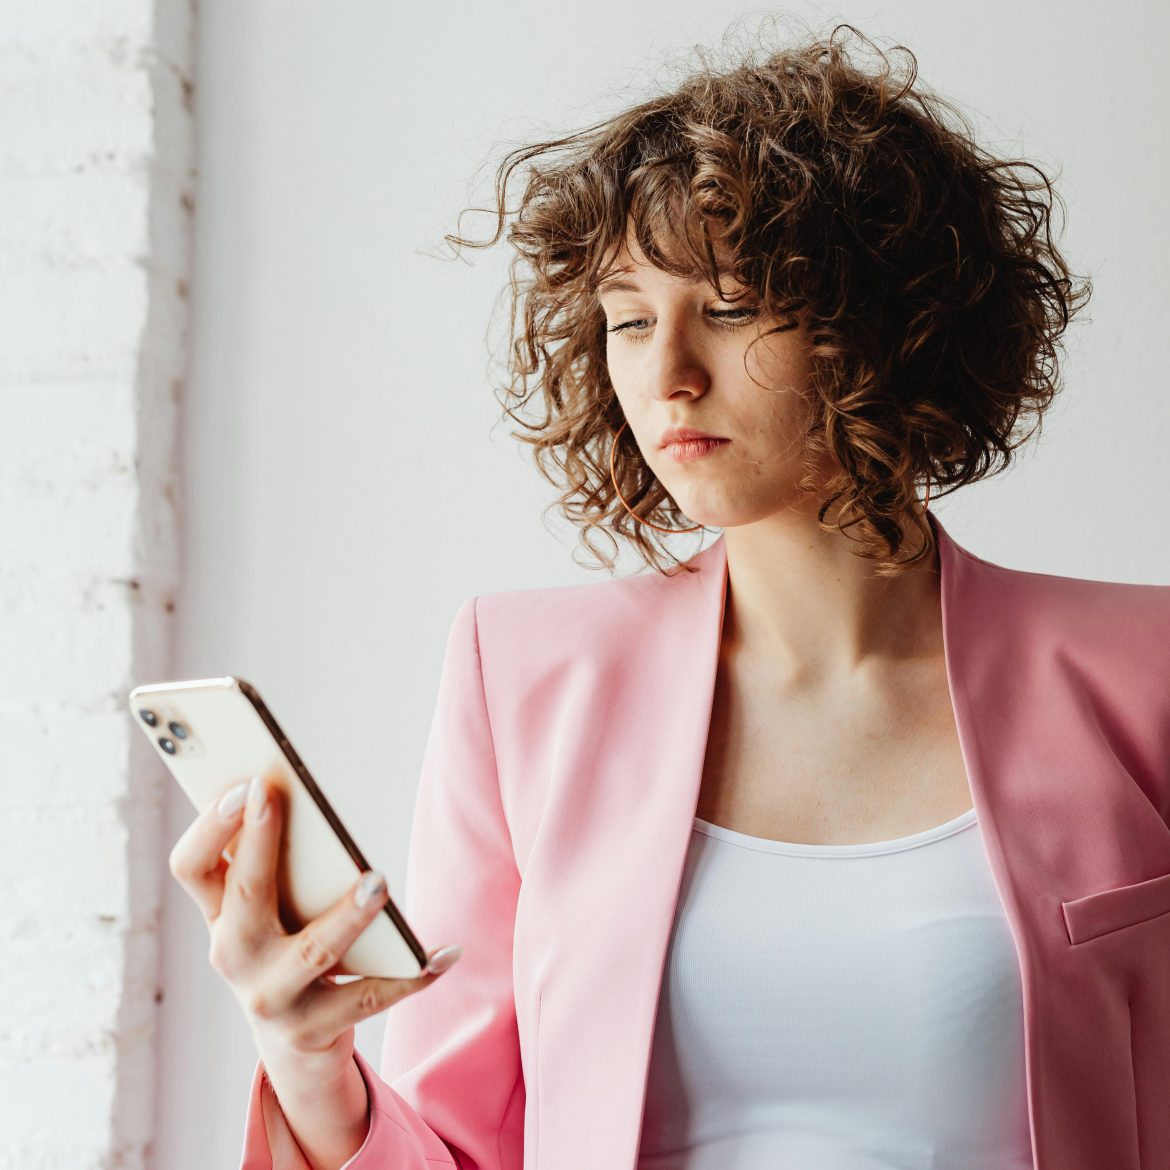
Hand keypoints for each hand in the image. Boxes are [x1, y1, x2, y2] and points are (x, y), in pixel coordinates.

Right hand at [168, 772, 460, 1080]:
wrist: (293, 1045)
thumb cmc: (286, 948)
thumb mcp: (266, 912)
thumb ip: (271, 863)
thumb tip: (292, 787)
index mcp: (218, 916)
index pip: (191, 867)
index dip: (210, 826)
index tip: (246, 783)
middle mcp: (234, 956)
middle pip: (243, 894)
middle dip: (259, 844)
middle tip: (280, 795)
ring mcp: (272, 997)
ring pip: (313, 951)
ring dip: (347, 915)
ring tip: (378, 882)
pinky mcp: (314, 1028)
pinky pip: (371, 996)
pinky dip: (414, 974)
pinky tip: (447, 954)